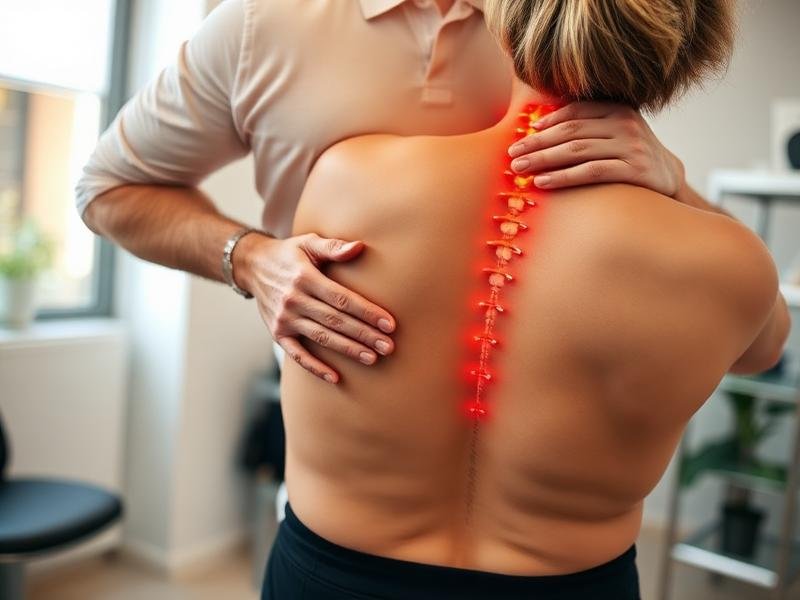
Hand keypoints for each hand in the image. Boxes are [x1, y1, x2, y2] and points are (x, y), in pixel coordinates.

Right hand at [239, 232, 395, 383]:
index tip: (389, 323)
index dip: (366, 312)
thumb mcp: (308, 243)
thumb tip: (359, 247)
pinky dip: (315, 367)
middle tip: (388, 346)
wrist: (253, 267)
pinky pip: (297, 354)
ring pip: (321, 338)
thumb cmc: (289, 254)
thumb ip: (333, 247)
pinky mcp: (277, 333)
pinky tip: (335, 377)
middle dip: (363, 334)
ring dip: (347, 349)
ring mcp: (284, 319)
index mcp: (304, 278)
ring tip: (372, 358)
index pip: (342, 298)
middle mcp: (293, 300)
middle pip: (335, 321)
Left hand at [507, 101, 684, 197]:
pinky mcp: (634, 169)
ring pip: (577, 150)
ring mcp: (631, 146)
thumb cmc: (630, 154)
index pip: (575, 112)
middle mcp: (625, 123)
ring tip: (520, 169)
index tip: (525, 134)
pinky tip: (543, 182)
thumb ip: (587, 126)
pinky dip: (563, 177)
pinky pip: (590, 172)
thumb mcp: (614, 132)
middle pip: (571, 131)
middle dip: (537, 143)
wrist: (669, 176)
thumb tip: (539, 128)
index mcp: (618, 109)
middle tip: (512, 155)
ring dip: (543, 160)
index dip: (547, 122)